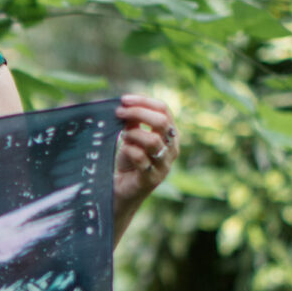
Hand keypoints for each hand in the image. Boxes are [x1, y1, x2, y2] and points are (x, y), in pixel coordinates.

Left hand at [112, 94, 178, 241]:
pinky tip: (123, 149)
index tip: (124, 100)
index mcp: (169, 135)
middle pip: (162, 122)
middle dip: (138, 113)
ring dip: (133, 133)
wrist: (122, 190)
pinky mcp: (152, 179)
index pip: (164, 110)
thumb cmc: (128, 161)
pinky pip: (142, 158)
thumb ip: (132, 122)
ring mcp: (164, 165)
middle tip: (119, 113)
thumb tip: (126, 105)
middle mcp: (172, 149)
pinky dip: (129, 150)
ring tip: (122, 135)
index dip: (144, 101)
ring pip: (153, 140)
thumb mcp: (131, 137)